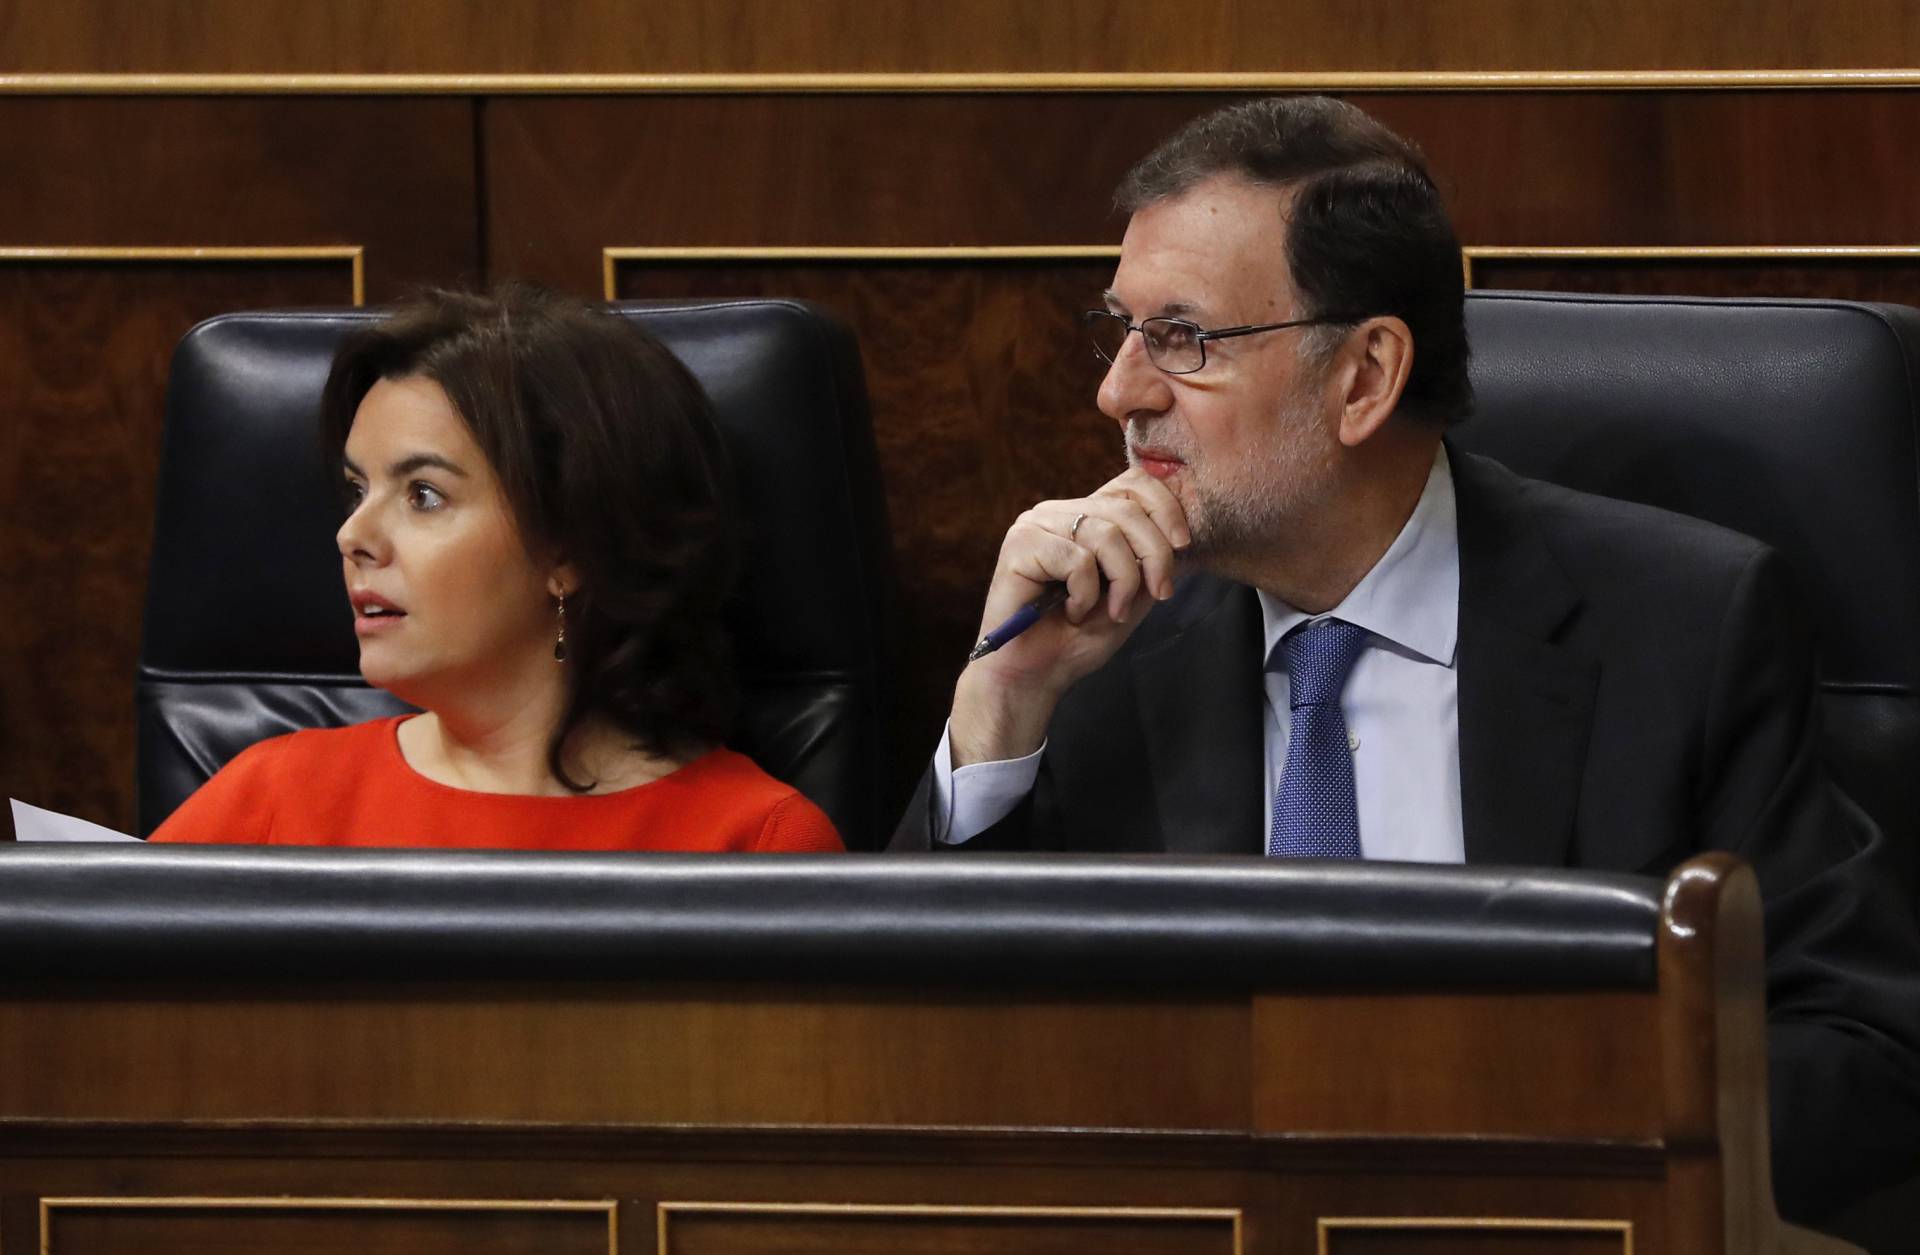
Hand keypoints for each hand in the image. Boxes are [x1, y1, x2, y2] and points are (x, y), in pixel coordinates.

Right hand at [949, 467, 1190, 766]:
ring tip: (1108, 613)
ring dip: (1121, 582)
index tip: (1183, 545)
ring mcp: (1035, 525)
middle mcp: (1057, 512)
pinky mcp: (1020, 545)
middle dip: (1154, 555)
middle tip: (1159, 594)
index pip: (1133, 484)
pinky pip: (1077, 560)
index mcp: (1084, 516)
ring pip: (1106, 534)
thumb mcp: (1132, 596)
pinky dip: (1085, 595)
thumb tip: (1180, 534)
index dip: (1166, 508)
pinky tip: (1069, 613)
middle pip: (1126, 508)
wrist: (1034, 677)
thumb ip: (1150, 560)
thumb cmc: (1077, 640)